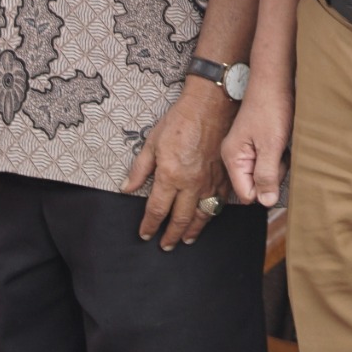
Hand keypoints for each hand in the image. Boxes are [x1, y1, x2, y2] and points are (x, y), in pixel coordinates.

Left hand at [126, 82, 236, 248]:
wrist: (211, 105)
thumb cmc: (181, 120)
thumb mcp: (152, 142)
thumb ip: (140, 169)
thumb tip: (127, 188)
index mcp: (171, 176)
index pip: (157, 210)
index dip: (150, 225)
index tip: (145, 234)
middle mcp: (191, 184)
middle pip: (180, 219)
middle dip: (171, 236)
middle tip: (165, 245)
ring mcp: (210, 182)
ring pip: (202, 216)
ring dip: (193, 231)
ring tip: (187, 240)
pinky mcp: (225, 176)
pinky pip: (219, 203)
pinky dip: (212, 214)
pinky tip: (207, 218)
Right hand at [222, 82, 292, 208]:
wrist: (274, 81)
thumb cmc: (271, 108)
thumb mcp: (272, 145)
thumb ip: (267, 175)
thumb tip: (266, 202)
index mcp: (233, 158)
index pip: (246, 194)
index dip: (265, 188)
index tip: (274, 167)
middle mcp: (235, 156)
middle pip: (255, 186)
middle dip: (272, 175)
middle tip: (278, 152)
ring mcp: (244, 150)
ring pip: (263, 174)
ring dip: (277, 164)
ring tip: (280, 144)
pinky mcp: (255, 144)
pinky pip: (267, 161)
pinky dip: (277, 155)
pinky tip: (281, 141)